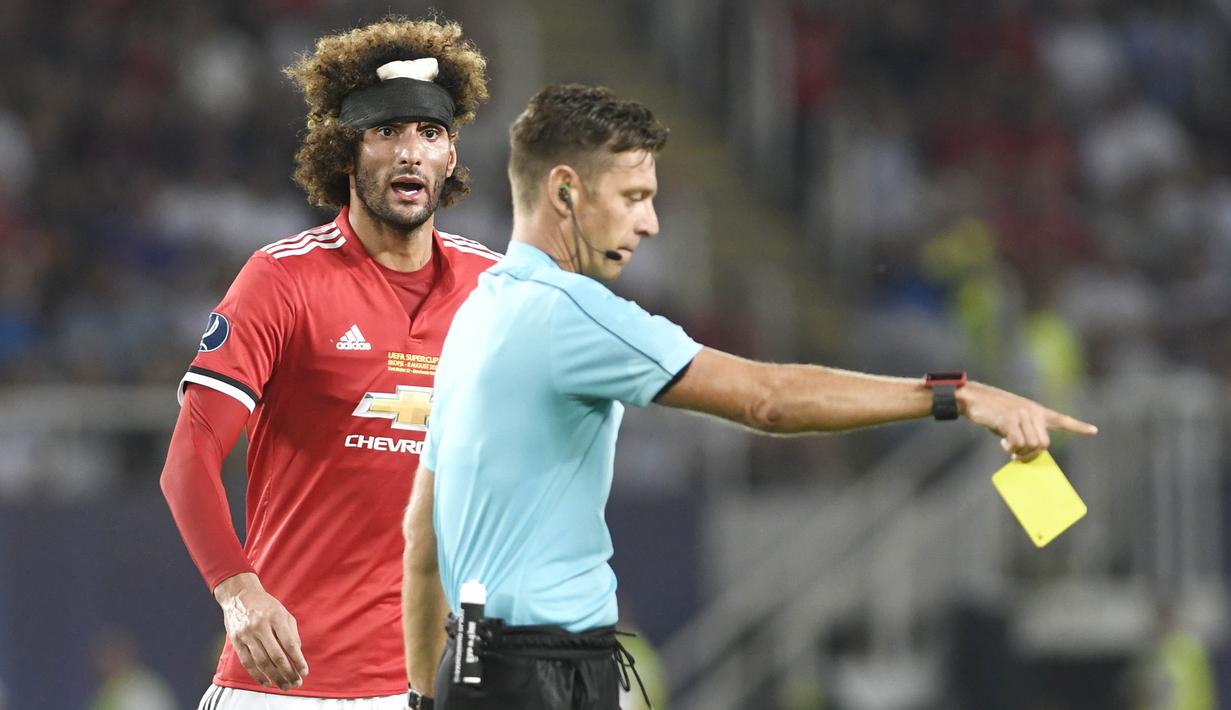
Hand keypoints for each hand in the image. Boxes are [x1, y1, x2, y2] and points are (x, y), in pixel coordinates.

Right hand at [214, 573, 308, 690]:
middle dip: (288, 672)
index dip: (298, 660)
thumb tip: (297, 654)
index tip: (304, 672)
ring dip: (274, 677)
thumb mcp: (283, 613)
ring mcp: (247, 634)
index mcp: (276, 618)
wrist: (239, 595)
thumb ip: (292, 633)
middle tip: (296, 683)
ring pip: (262, 662)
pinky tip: (266, 682)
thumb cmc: (266, 606)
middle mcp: (261, 626)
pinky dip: (257, 675)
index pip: (290, 644)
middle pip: (276, 656)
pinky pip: (247, 662)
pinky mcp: (236, 641)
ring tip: (283, 685)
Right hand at [958, 382, 1097, 459]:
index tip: (1093, 431)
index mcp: (1036, 411)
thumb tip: (1026, 452)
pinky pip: (1017, 443)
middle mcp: (1033, 412)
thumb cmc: (991, 411)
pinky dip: (1010, 448)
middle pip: (1044, 444)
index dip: (1078, 427)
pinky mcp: (1009, 420)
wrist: (973, 398)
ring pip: (1032, 445)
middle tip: (1017, 456)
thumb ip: (1024, 431)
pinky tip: (1003, 442)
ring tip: (1008, 446)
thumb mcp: (1012, 419)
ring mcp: (1022, 415)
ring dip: (1019, 452)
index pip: (1062, 419)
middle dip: (1031, 455)